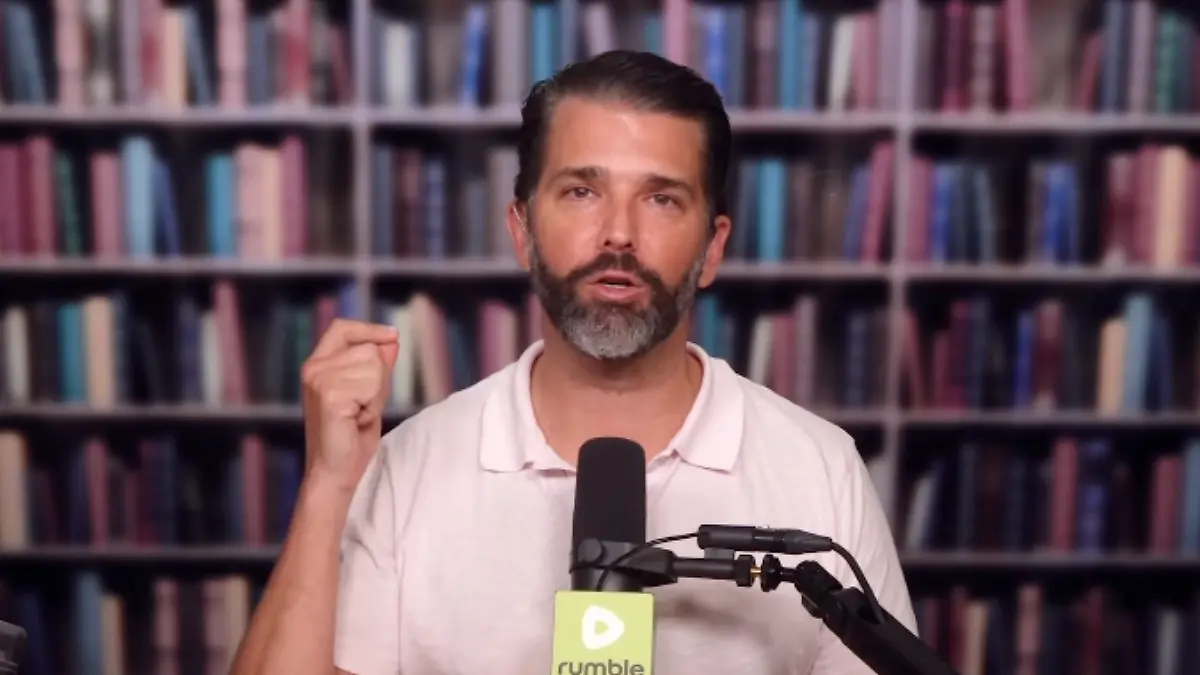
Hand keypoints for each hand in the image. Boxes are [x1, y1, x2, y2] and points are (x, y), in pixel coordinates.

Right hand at [300, 318, 399, 492]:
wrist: (336, 470)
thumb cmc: (351, 435)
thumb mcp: (369, 392)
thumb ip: (376, 365)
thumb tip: (390, 340)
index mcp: (318, 364)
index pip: (342, 328)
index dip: (369, 329)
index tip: (392, 336)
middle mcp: (314, 368)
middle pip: (369, 350)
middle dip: (379, 379)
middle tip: (363, 406)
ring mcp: (319, 380)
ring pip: (374, 366)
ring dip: (376, 394)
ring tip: (359, 414)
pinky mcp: (329, 395)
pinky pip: (371, 385)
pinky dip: (373, 405)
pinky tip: (357, 420)